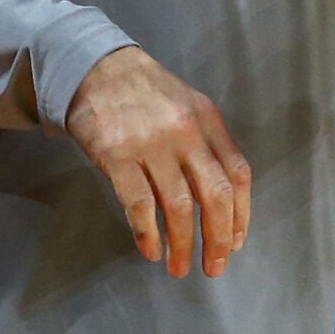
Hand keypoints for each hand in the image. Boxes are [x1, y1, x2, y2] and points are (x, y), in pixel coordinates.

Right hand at [65, 45, 252, 278]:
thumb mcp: (186, 104)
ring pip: (178, 206)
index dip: (241, 215)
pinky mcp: (117, 154)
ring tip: (178, 267)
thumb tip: (220, 201)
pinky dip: (148, 234)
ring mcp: (151, 143)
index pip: (238, 174)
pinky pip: (139, 204)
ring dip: (182, 245)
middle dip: (217, 239)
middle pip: (215, 195)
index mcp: (207, 120)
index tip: (234, 243)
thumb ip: (207, 143)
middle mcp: (185, 131)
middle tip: (213, 267)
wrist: (93, 66)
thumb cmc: (144, 91)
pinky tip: (150, 250)